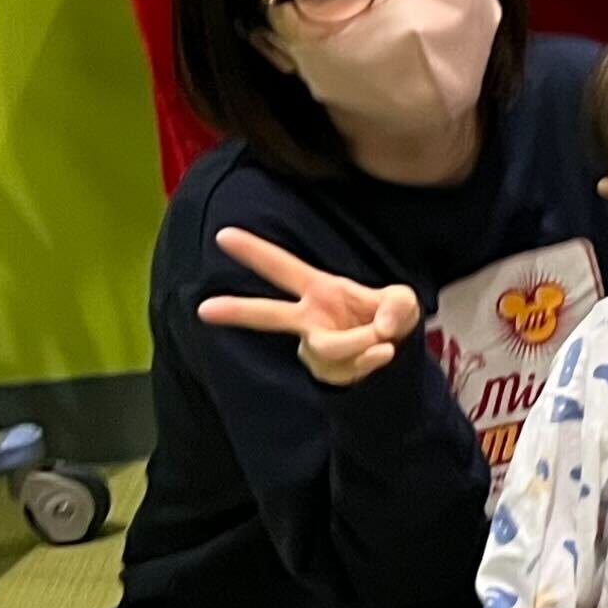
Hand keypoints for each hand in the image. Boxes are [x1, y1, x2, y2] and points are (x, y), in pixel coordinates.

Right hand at [200, 228, 419, 386]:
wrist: (397, 352)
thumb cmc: (391, 315)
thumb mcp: (404, 300)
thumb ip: (397, 306)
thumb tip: (381, 327)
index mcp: (320, 289)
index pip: (283, 267)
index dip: (255, 251)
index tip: (224, 236)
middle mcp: (309, 317)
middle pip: (268, 314)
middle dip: (236, 311)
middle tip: (203, 308)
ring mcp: (313, 346)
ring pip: (327, 346)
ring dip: (362, 342)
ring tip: (383, 339)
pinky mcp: (325, 372)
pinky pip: (345, 369)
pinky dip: (370, 362)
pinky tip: (381, 355)